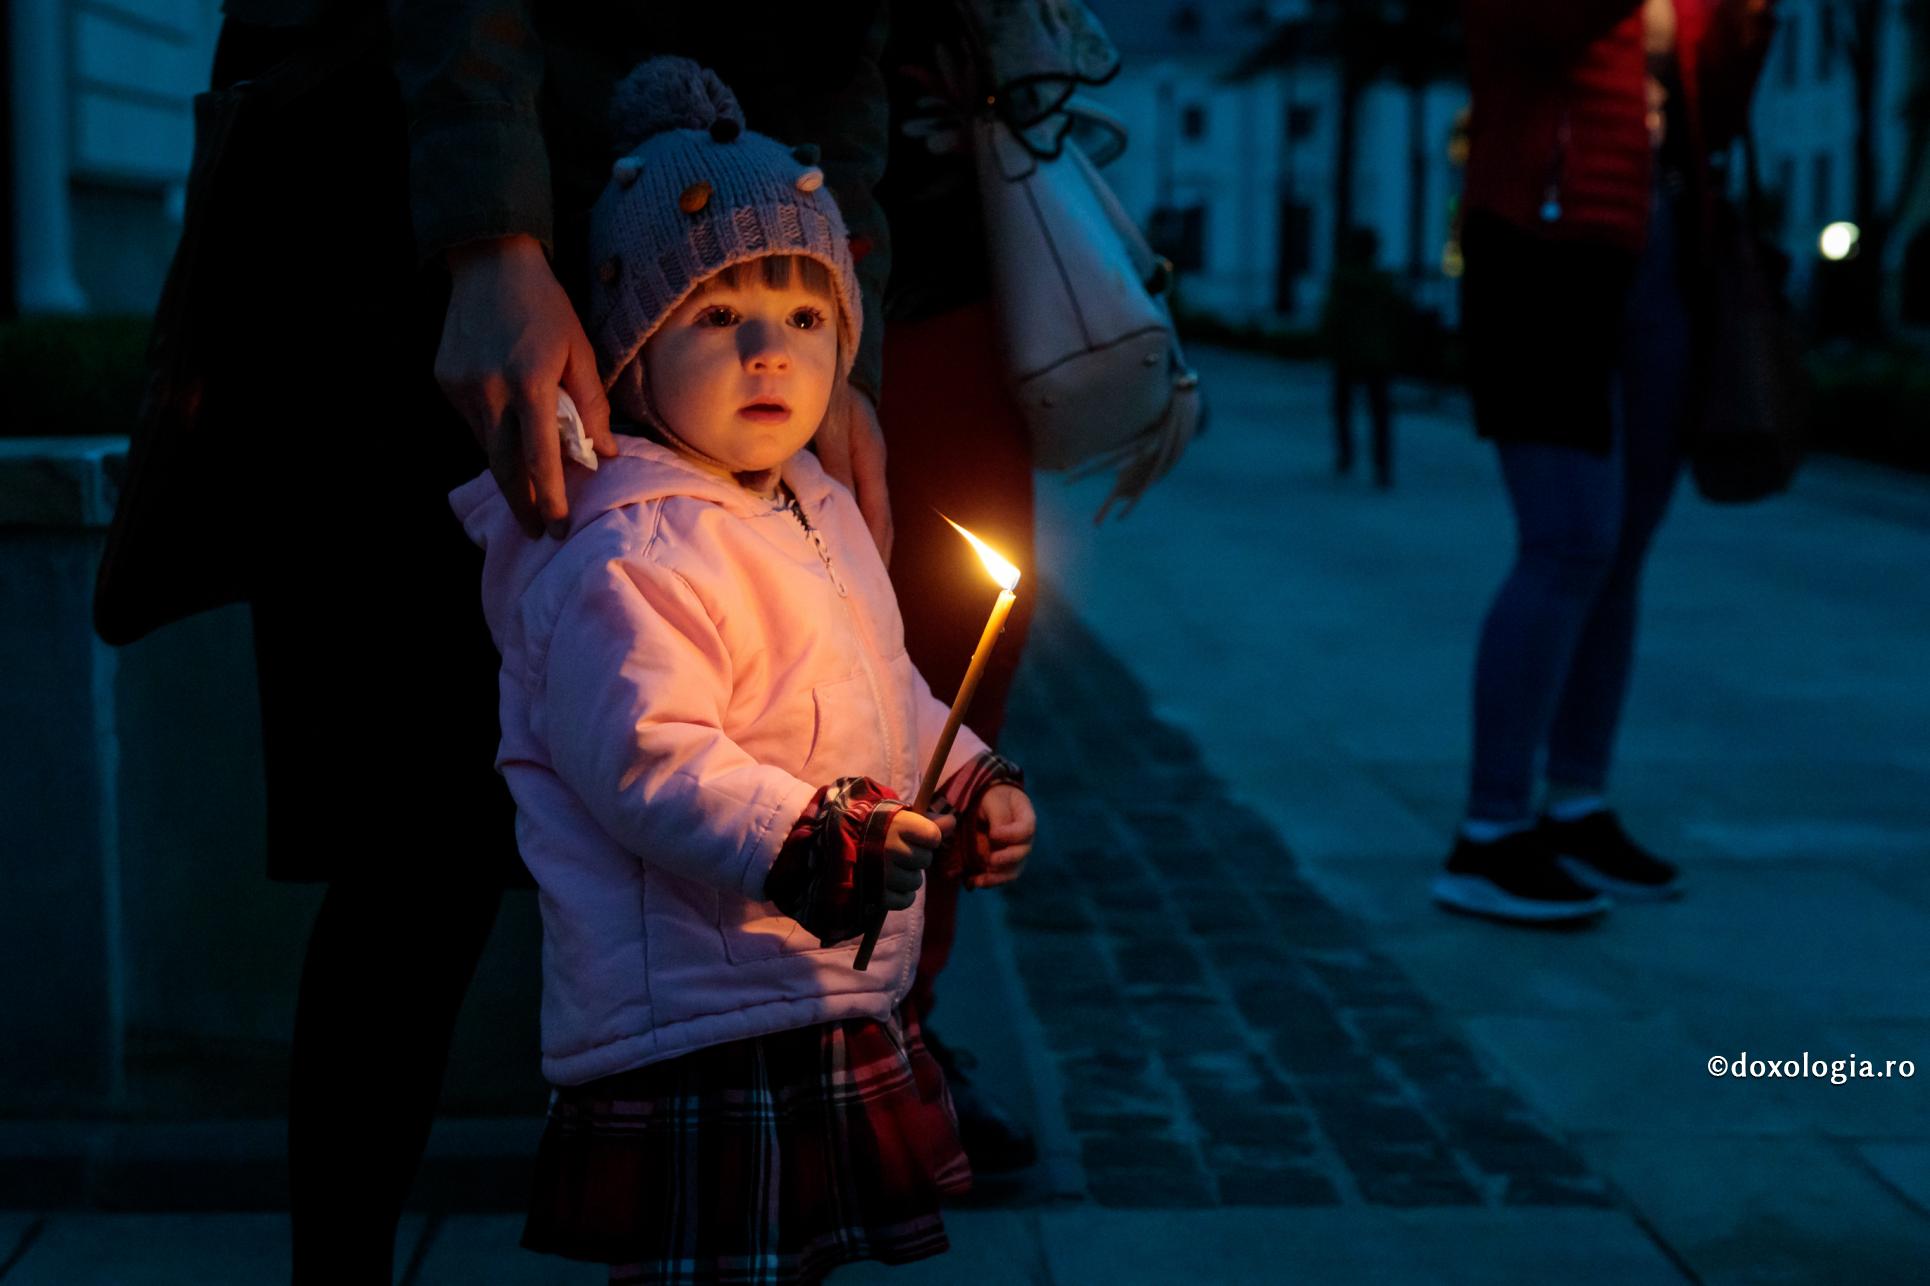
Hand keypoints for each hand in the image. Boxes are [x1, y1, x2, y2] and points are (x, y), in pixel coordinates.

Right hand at [438, 234, 616, 538]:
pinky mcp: (443, 380)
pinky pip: (472, 422)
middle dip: (523, 504)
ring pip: (485, 445)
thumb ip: (591, 405)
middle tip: (540, 531)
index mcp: (530, 382)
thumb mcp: (580, 351)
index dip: (551, 498)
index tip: (559, 527)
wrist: (489, 263)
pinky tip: (506, 430)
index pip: (540, 457)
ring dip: (508, 466)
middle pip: (503, 466)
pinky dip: (492, 434)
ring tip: (530, 483)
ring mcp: (461, 386)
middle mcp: (489, 389)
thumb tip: (605, 454)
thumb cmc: (546, 307)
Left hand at [814, 381, 893, 563]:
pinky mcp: (854, 461)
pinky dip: (854, 524)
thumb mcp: (829, 429)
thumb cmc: (830, 394)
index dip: (875, 549)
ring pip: (871, 512)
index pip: (877, 517)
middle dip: (878, 555)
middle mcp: (873, 467)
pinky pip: (858, 501)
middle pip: (881, 521)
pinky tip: (842, 538)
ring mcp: (866, 464)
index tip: (869, 579)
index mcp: (871, 461)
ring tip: (860, 573)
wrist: (833, 365)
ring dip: (868, 542)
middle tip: (869, 590)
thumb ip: (830, 466)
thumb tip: (831, 507)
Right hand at [882, 809, 953, 910]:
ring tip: (890, 868)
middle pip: (925, 860)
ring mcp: (884, 873)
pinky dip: (900, 896)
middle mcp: (890, 848)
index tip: (916, 836)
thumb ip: (928, 821)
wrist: (842, 848)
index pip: (934, 837)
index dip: (929, 838)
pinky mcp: (879, 895)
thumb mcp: (900, 819)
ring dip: (907, 877)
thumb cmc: (878, 830)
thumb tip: (952, 821)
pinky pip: (905, 900)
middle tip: (899, 852)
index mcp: (898, 825)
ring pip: (916, 881)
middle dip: (916, 858)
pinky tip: (888, 884)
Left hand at [965, 785, 1034, 889]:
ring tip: (980, 880)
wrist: (988, 804)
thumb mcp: (994, 799)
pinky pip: (1000, 877)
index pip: (1026, 830)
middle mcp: (1025, 840)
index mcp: (1026, 818)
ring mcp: (1016, 854)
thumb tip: (996, 837)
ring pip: (1013, 871)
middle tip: (990, 860)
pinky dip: (988, 881)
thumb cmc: (992, 798)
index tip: (993, 834)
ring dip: (997, 877)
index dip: (1011, 835)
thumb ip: (999, 816)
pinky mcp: (1003, 865)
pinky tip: (973, 882)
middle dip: (1007, 859)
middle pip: (1022, 853)